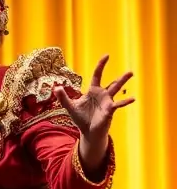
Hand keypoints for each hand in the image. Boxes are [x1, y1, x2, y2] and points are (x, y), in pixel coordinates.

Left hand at [55, 56, 133, 177]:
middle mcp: (103, 95)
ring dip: (123, 83)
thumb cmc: (80, 118)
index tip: (107, 56)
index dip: (101, 65)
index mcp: (93, 91)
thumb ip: (63, 97)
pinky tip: (132, 98)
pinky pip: (118, 104)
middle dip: (121, 78)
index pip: (97, 75)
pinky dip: (125, 101)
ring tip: (131, 75)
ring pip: (117, 90)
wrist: (87, 131)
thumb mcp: (70, 107)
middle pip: (113, 83)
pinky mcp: (109, 110)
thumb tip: (56, 88)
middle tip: (131, 71)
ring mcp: (107, 102)